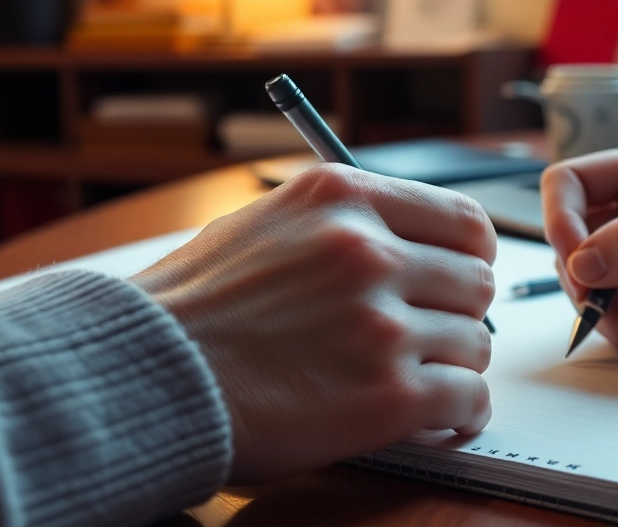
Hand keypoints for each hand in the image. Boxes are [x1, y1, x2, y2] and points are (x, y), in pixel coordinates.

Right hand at [132, 164, 496, 482]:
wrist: (141, 378)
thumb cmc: (187, 311)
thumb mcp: (260, 225)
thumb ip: (337, 225)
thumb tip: (402, 244)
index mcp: (341, 197)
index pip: (464, 219)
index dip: (469, 256)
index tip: (457, 278)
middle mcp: (368, 251)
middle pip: (476, 283)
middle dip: (458, 314)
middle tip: (428, 338)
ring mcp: (380, 324)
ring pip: (474, 345)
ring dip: (452, 367)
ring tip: (417, 381)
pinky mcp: (386, 396)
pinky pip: (468, 399)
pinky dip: (461, 415)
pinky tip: (439, 419)